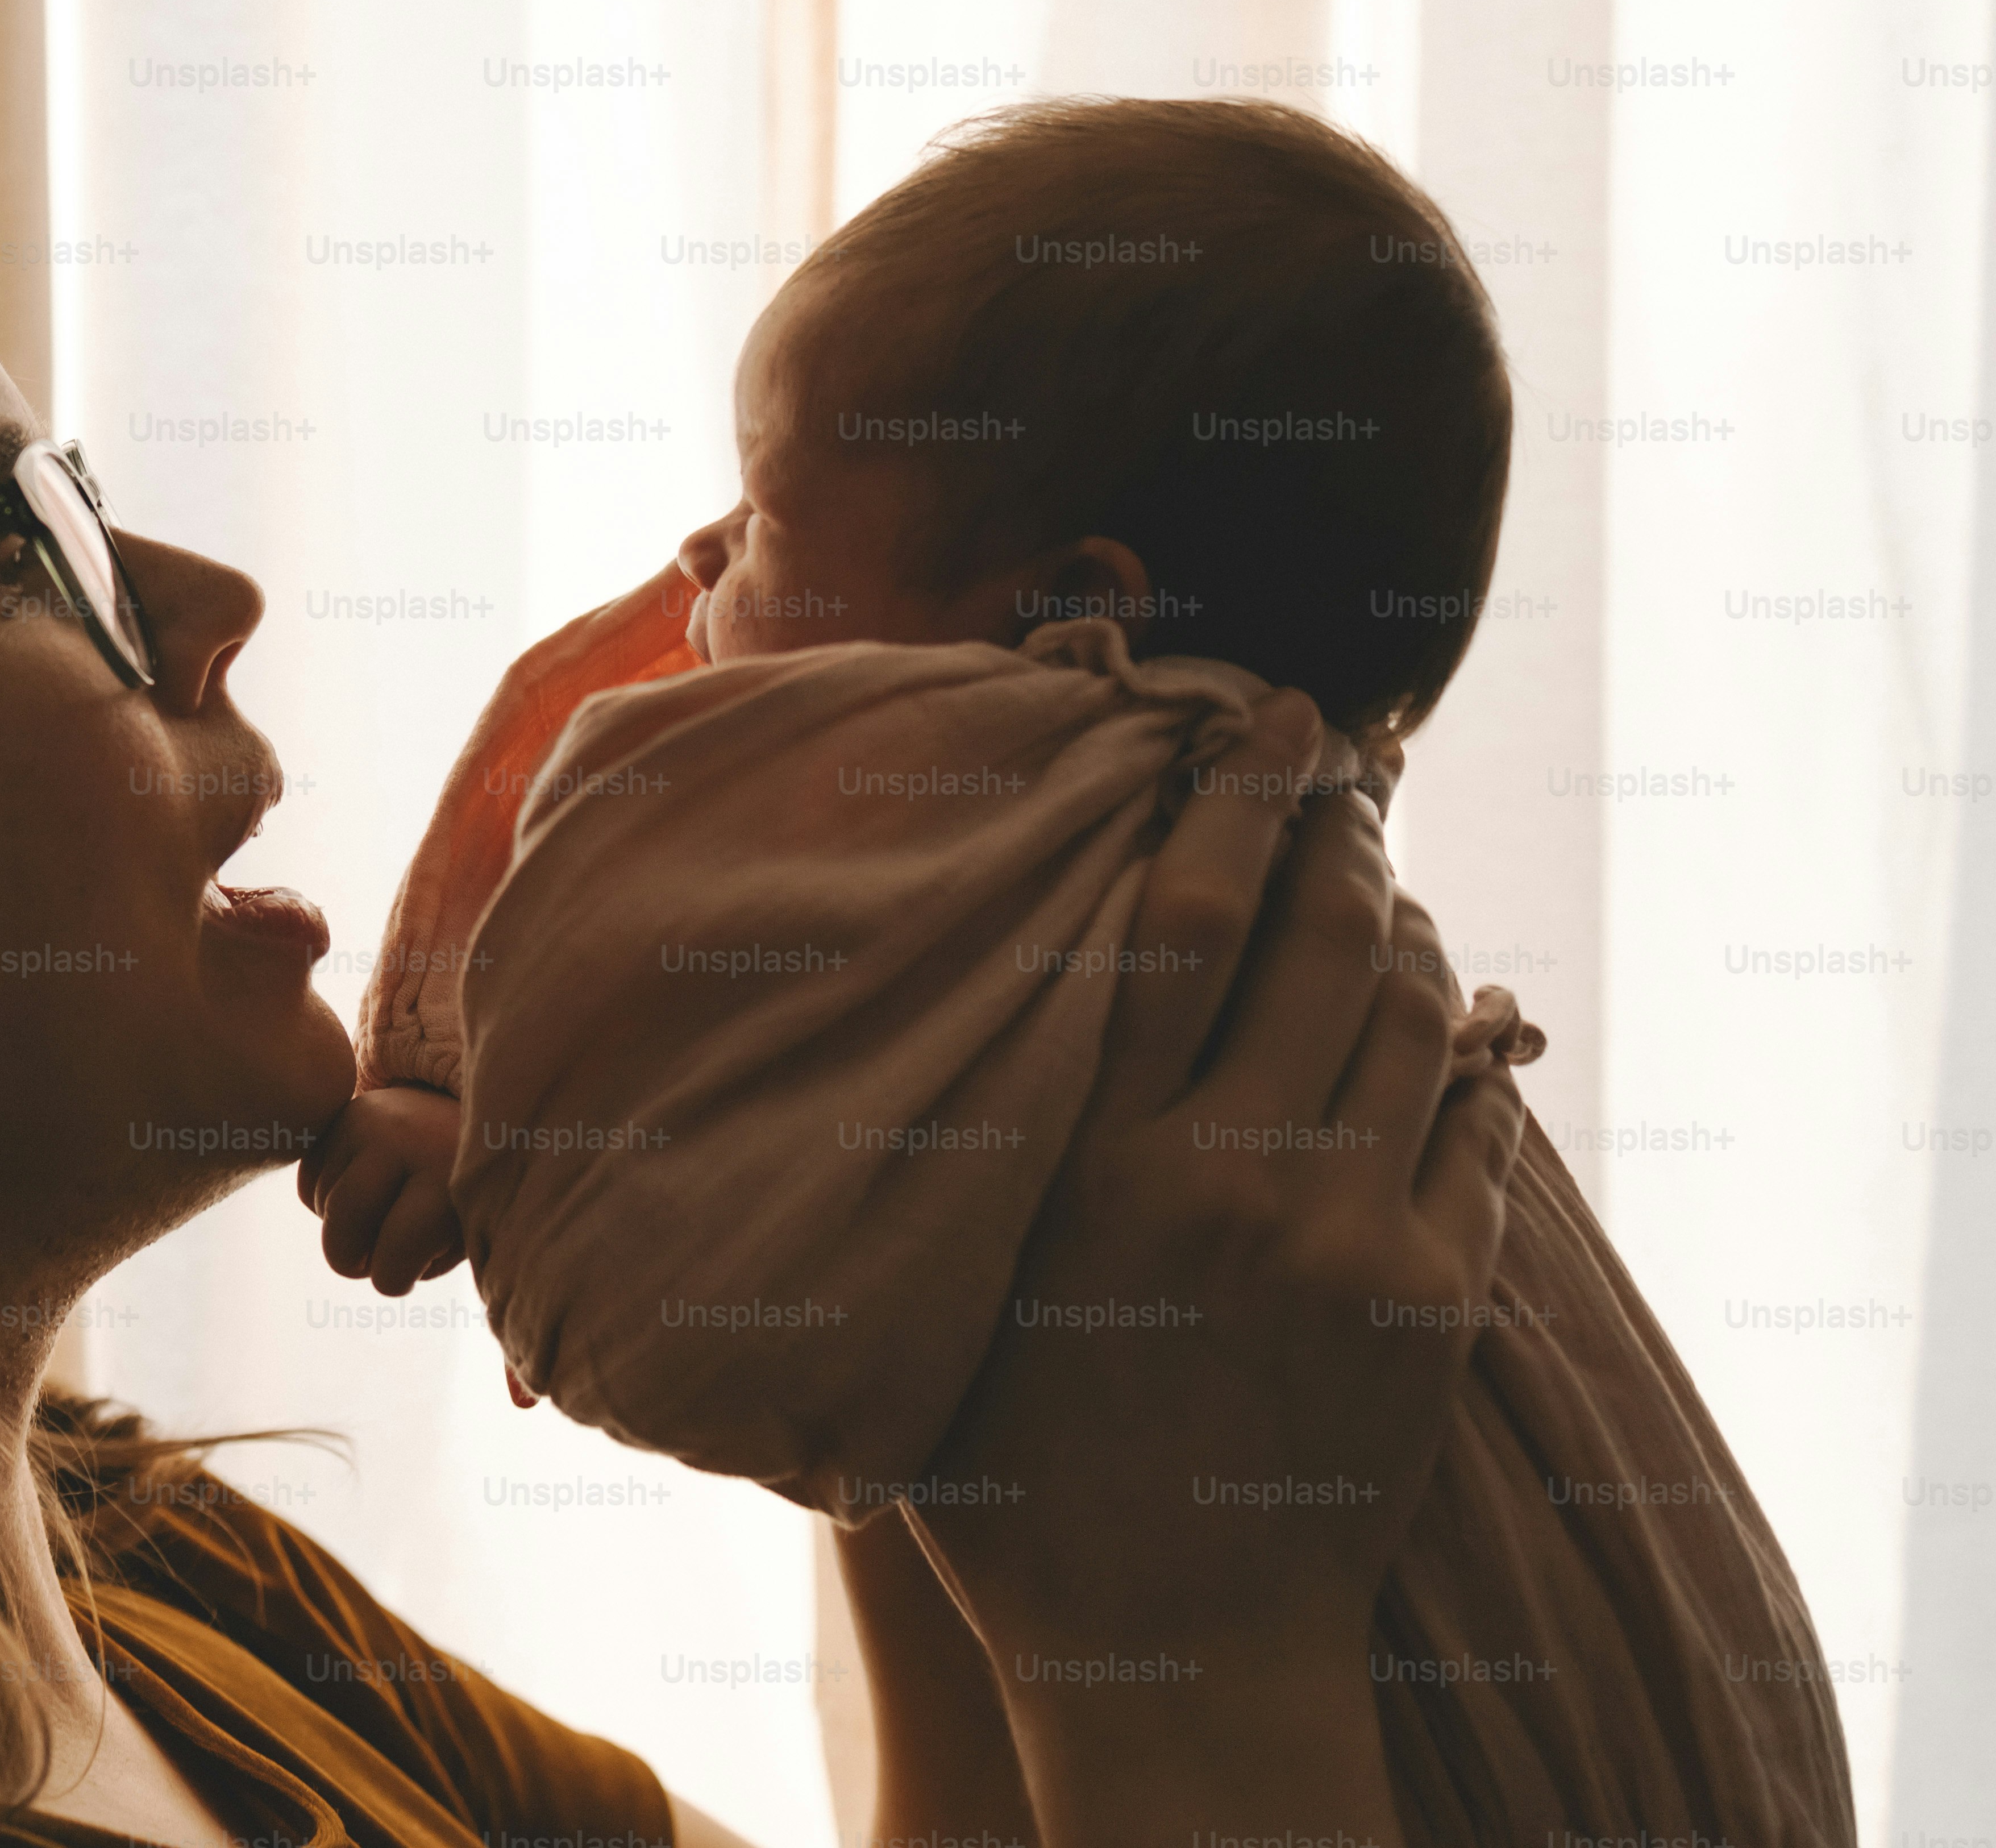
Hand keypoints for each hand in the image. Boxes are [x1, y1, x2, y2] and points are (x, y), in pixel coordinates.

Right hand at [296, 1086, 470, 1296]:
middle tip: (366, 1264)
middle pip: (343, 1218)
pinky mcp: (341, 1115)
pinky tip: (359, 1200)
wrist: (467, 1116)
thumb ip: (426, 1259)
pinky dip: (324, 1203)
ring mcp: (365, 1119)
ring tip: (376, 1223)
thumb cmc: (470, 1189)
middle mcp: (401, 1136)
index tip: (404, 1279)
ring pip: (322, 1202)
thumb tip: (373, 1267)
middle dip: (347, 1259)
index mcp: (445, 1171)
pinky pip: (309, 1181)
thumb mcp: (467, 1229)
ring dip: (342, 1229)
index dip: (393, 1280)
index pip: (395, 1250)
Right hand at [908, 693, 1523, 1833]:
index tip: (1254, 713)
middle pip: (1313, 933)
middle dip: (1334, 819)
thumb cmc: (1016, 1480)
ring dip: (1401, 918)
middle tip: (1335, 752)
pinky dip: (1466, 1044)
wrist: (1173, 1659)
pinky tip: (1445, 1007)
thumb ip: (941, 1154)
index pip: (1177, 917)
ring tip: (1377, 877)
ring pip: (1409, 1008)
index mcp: (1091, 1163)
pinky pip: (1475, 1120)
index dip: (1224, 795)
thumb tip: (897, 1000)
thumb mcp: (941, 1298)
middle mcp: (1224, 1177)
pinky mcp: (1437, 1300)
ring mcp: (1348, 1237)